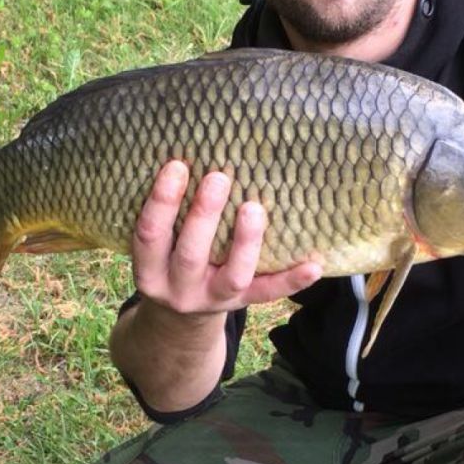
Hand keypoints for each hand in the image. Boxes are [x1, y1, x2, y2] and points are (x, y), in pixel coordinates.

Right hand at [132, 160, 321, 316]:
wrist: (181, 314)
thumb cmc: (171, 256)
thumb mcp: (159, 243)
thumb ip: (169, 212)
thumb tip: (194, 149)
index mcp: (150, 270)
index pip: (150, 234)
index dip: (162, 201)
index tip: (177, 164)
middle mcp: (178, 289)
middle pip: (191, 254)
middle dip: (204, 215)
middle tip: (219, 178)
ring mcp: (213, 299)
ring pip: (233, 275)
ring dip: (246, 242)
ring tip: (255, 208)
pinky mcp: (243, 303)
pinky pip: (269, 294)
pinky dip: (292, 281)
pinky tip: (313, 266)